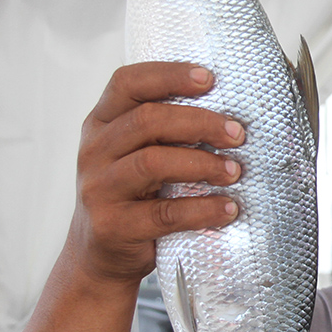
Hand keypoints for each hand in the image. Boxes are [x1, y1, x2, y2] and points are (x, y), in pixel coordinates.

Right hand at [66, 62, 245, 286]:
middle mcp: (94, 151)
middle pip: (147, 120)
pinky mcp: (112, 226)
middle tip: (237, 133)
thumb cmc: (132, 195)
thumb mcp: (136, 153)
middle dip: (200, 122)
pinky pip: (164, 213)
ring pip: (153, 163)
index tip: (209, 79)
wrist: (100, 256)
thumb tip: (230, 113)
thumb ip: (164, 130)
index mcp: (101, 122)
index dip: (168, 75)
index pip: (127, 83)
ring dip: (203, 164)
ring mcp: (99, 189)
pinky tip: (227, 209)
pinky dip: (202, 209)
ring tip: (234, 172)